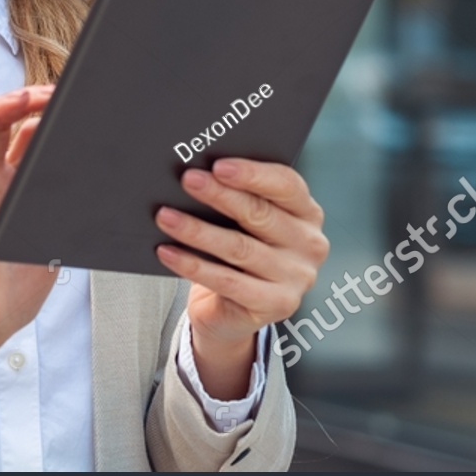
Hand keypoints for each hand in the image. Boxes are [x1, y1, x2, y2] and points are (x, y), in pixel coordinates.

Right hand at [0, 85, 54, 408]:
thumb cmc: (14, 292)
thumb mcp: (53, 246)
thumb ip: (65, 214)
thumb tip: (97, 181)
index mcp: (17, 188)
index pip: (27, 136)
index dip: (44, 115)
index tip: (68, 101)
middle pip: (0, 126)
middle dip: (22, 104)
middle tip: (45, 93)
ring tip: (16, 99)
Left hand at [154, 159, 327, 399]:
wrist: (233, 310)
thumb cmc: (238, 251)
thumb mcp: (244, 221)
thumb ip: (236, 197)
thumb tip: (199, 172)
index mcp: (307, 213)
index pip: (286, 185)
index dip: (252, 174)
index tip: (218, 165)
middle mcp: (309, 244)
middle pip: (260, 213)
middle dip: (219, 195)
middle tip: (188, 180)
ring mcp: (296, 278)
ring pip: (239, 248)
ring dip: (197, 230)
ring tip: (165, 216)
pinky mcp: (277, 305)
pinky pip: (227, 281)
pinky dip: (192, 265)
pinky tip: (167, 252)